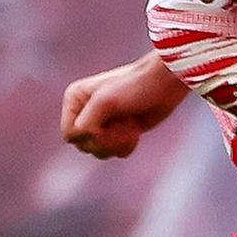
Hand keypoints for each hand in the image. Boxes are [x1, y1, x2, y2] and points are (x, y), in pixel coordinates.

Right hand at [61, 52, 187, 158]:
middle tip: (124, 120)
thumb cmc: (136, 86)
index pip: (70, 134)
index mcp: (75, 99)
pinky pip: (115, 152)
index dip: (90, 134)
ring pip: (99, 152)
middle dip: (107, 138)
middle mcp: (84, 112)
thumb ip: (86, 124)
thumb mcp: (105, 102)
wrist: (166, 83)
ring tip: (130, 123)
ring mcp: (102, 123)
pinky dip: (127, 145)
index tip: (110, 120)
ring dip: (118, 142)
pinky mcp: (118, 131)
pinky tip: (136, 129)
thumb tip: (82, 141)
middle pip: (84, 146)